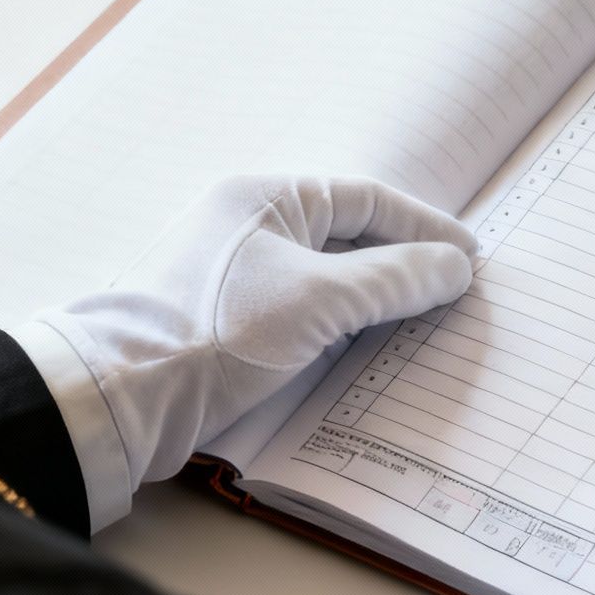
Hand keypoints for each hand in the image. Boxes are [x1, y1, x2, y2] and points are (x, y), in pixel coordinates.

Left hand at [34, 174, 476, 487]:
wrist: (124, 397)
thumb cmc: (219, 332)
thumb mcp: (321, 300)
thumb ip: (396, 278)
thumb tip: (455, 267)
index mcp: (267, 197)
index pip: (367, 200)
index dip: (425, 227)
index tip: (470, 257)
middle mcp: (250, 225)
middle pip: (349, 237)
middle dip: (404, 263)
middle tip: (454, 289)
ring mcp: (237, 274)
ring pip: (328, 277)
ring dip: (375, 299)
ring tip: (423, 321)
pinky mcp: (227, 322)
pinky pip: (304, 311)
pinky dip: (343, 326)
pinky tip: (367, 350)